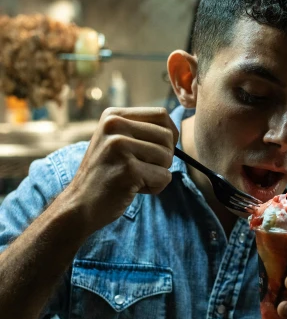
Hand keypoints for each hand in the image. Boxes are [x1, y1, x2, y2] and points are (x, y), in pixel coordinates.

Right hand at [65, 107, 177, 234]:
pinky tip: (134, 190)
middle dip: (164, 157)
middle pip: (167, 136)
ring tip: (135, 179)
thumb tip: (175, 130)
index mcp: (113, 115)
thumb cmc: (104, 175)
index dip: (169, 134)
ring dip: (158, 173)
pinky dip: (155, 187)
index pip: (161, 114)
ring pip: (168, 157)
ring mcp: (120, 147)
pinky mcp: (128, 169)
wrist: (79, 204)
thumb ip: (140, 131)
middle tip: (143, 169)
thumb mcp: (115, 141)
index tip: (159, 150)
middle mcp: (115, 126)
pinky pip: (164, 177)